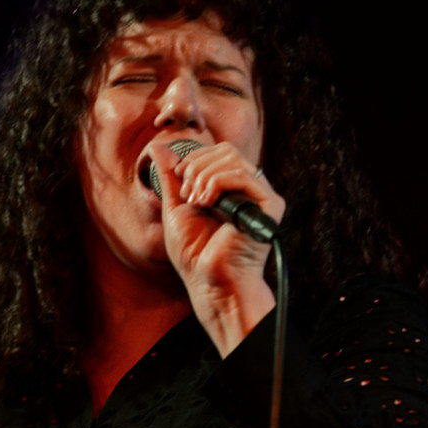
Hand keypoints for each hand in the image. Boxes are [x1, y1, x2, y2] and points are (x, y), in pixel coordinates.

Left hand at [148, 141, 284, 355]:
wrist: (208, 281)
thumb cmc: (194, 252)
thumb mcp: (176, 206)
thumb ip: (171, 176)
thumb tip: (157, 146)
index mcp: (232, 189)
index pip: (219, 153)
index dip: (194, 159)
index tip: (179, 180)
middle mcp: (249, 190)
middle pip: (226, 151)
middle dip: (197, 166)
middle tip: (186, 194)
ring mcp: (261, 197)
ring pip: (233, 159)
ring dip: (204, 176)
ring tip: (195, 201)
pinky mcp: (269, 206)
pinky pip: (244, 176)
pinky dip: (218, 182)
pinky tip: (206, 202)